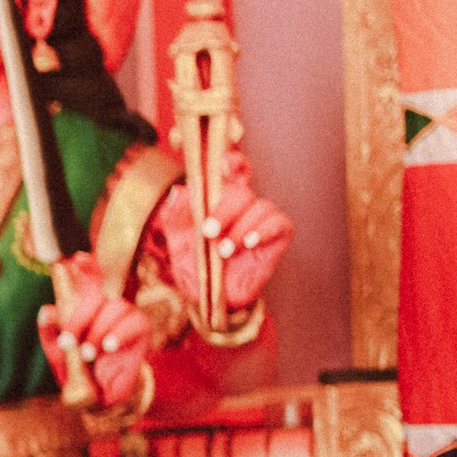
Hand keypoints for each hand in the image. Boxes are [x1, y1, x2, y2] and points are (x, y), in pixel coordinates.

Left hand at [36, 253, 151, 408]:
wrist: (102, 394)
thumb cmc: (78, 368)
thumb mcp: (58, 353)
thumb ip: (49, 333)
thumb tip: (46, 309)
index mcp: (86, 307)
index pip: (89, 280)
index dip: (86, 267)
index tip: (76, 257)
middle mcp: (107, 306)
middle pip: (97, 295)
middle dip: (78, 319)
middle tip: (68, 343)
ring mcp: (126, 315)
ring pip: (114, 308)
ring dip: (97, 333)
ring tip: (88, 353)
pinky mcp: (141, 329)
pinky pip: (132, 323)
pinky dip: (117, 335)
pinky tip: (109, 347)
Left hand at [156, 155, 290, 311]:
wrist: (209, 295)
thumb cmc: (195, 262)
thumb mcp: (178, 239)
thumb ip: (176, 215)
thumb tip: (178, 191)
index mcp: (220, 199)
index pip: (232, 171)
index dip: (232, 161)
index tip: (224, 165)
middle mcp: (244, 205)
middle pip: (242, 191)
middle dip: (224, 209)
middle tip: (208, 232)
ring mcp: (262, 219)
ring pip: (261, 206)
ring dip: (240, 228)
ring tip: (224, 251)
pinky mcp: (278, 237)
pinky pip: (279, 223)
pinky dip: (263, 231)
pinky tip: (248, 244)